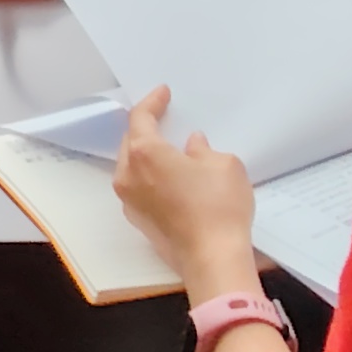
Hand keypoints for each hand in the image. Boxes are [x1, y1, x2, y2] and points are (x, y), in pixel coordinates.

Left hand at [112, 88, 261, 302]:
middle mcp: (128, 176)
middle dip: (144, 127)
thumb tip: (192, 146)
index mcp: (145, 154)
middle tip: (162, 117)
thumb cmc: (218, 206)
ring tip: (166, 147)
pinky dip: (149, 176)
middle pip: (130, 142)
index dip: (152, 102)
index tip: (163, 93)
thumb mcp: (223, 165)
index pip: (140, 118)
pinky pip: (139, 188)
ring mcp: (130, 201)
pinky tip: (169, 176)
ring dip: (146, 154)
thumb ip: (204, 149)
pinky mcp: (139, 221)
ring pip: (131, 167)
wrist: (212, 258)